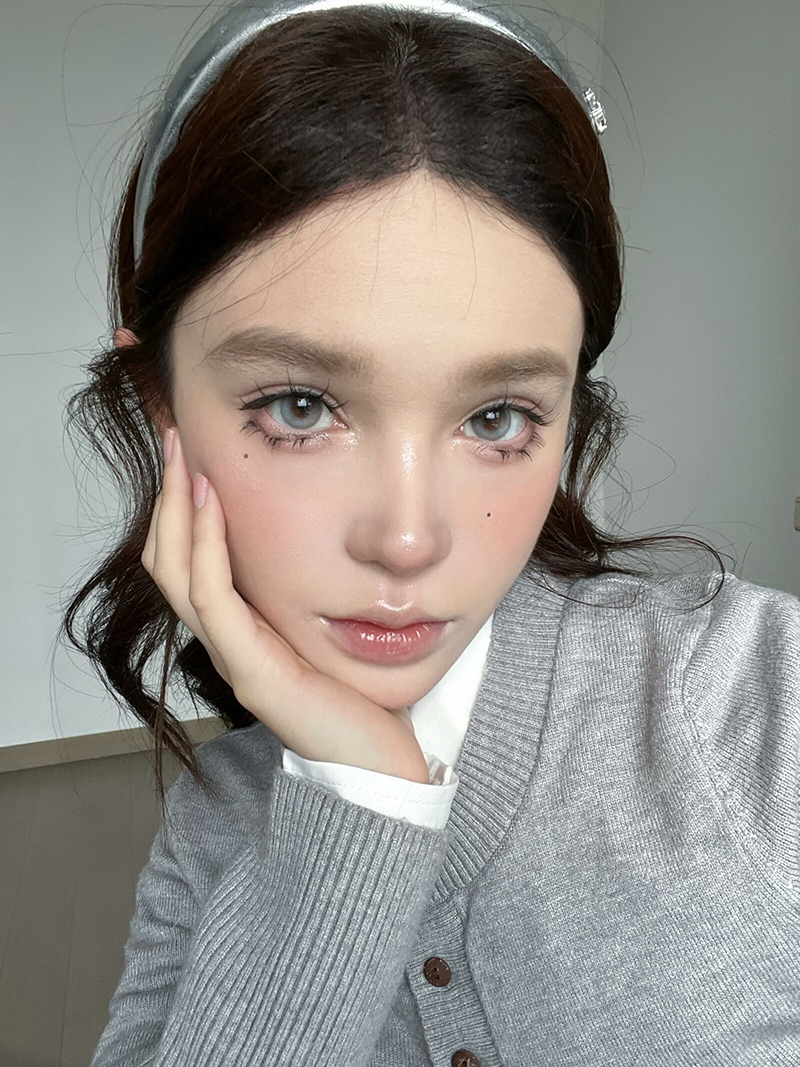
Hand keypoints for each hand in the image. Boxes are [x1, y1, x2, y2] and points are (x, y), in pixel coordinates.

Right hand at [141, 427, 430, 783]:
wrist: (383, 765)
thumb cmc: (364, 697)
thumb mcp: (331, 628)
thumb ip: (313, 592)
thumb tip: (328, 537)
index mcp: (242, 631)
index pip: (187, 562)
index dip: (177, 509)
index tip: (188, 451)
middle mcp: (227, 643)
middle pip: (167, 562)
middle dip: (166, 498)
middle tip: (173, 439)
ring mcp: (234, 658)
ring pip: (178, 575)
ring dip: (176, 512)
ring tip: (183, 459)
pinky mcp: (253, 674)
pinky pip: (213, 599)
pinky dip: (205, 547)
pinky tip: (210, 504)